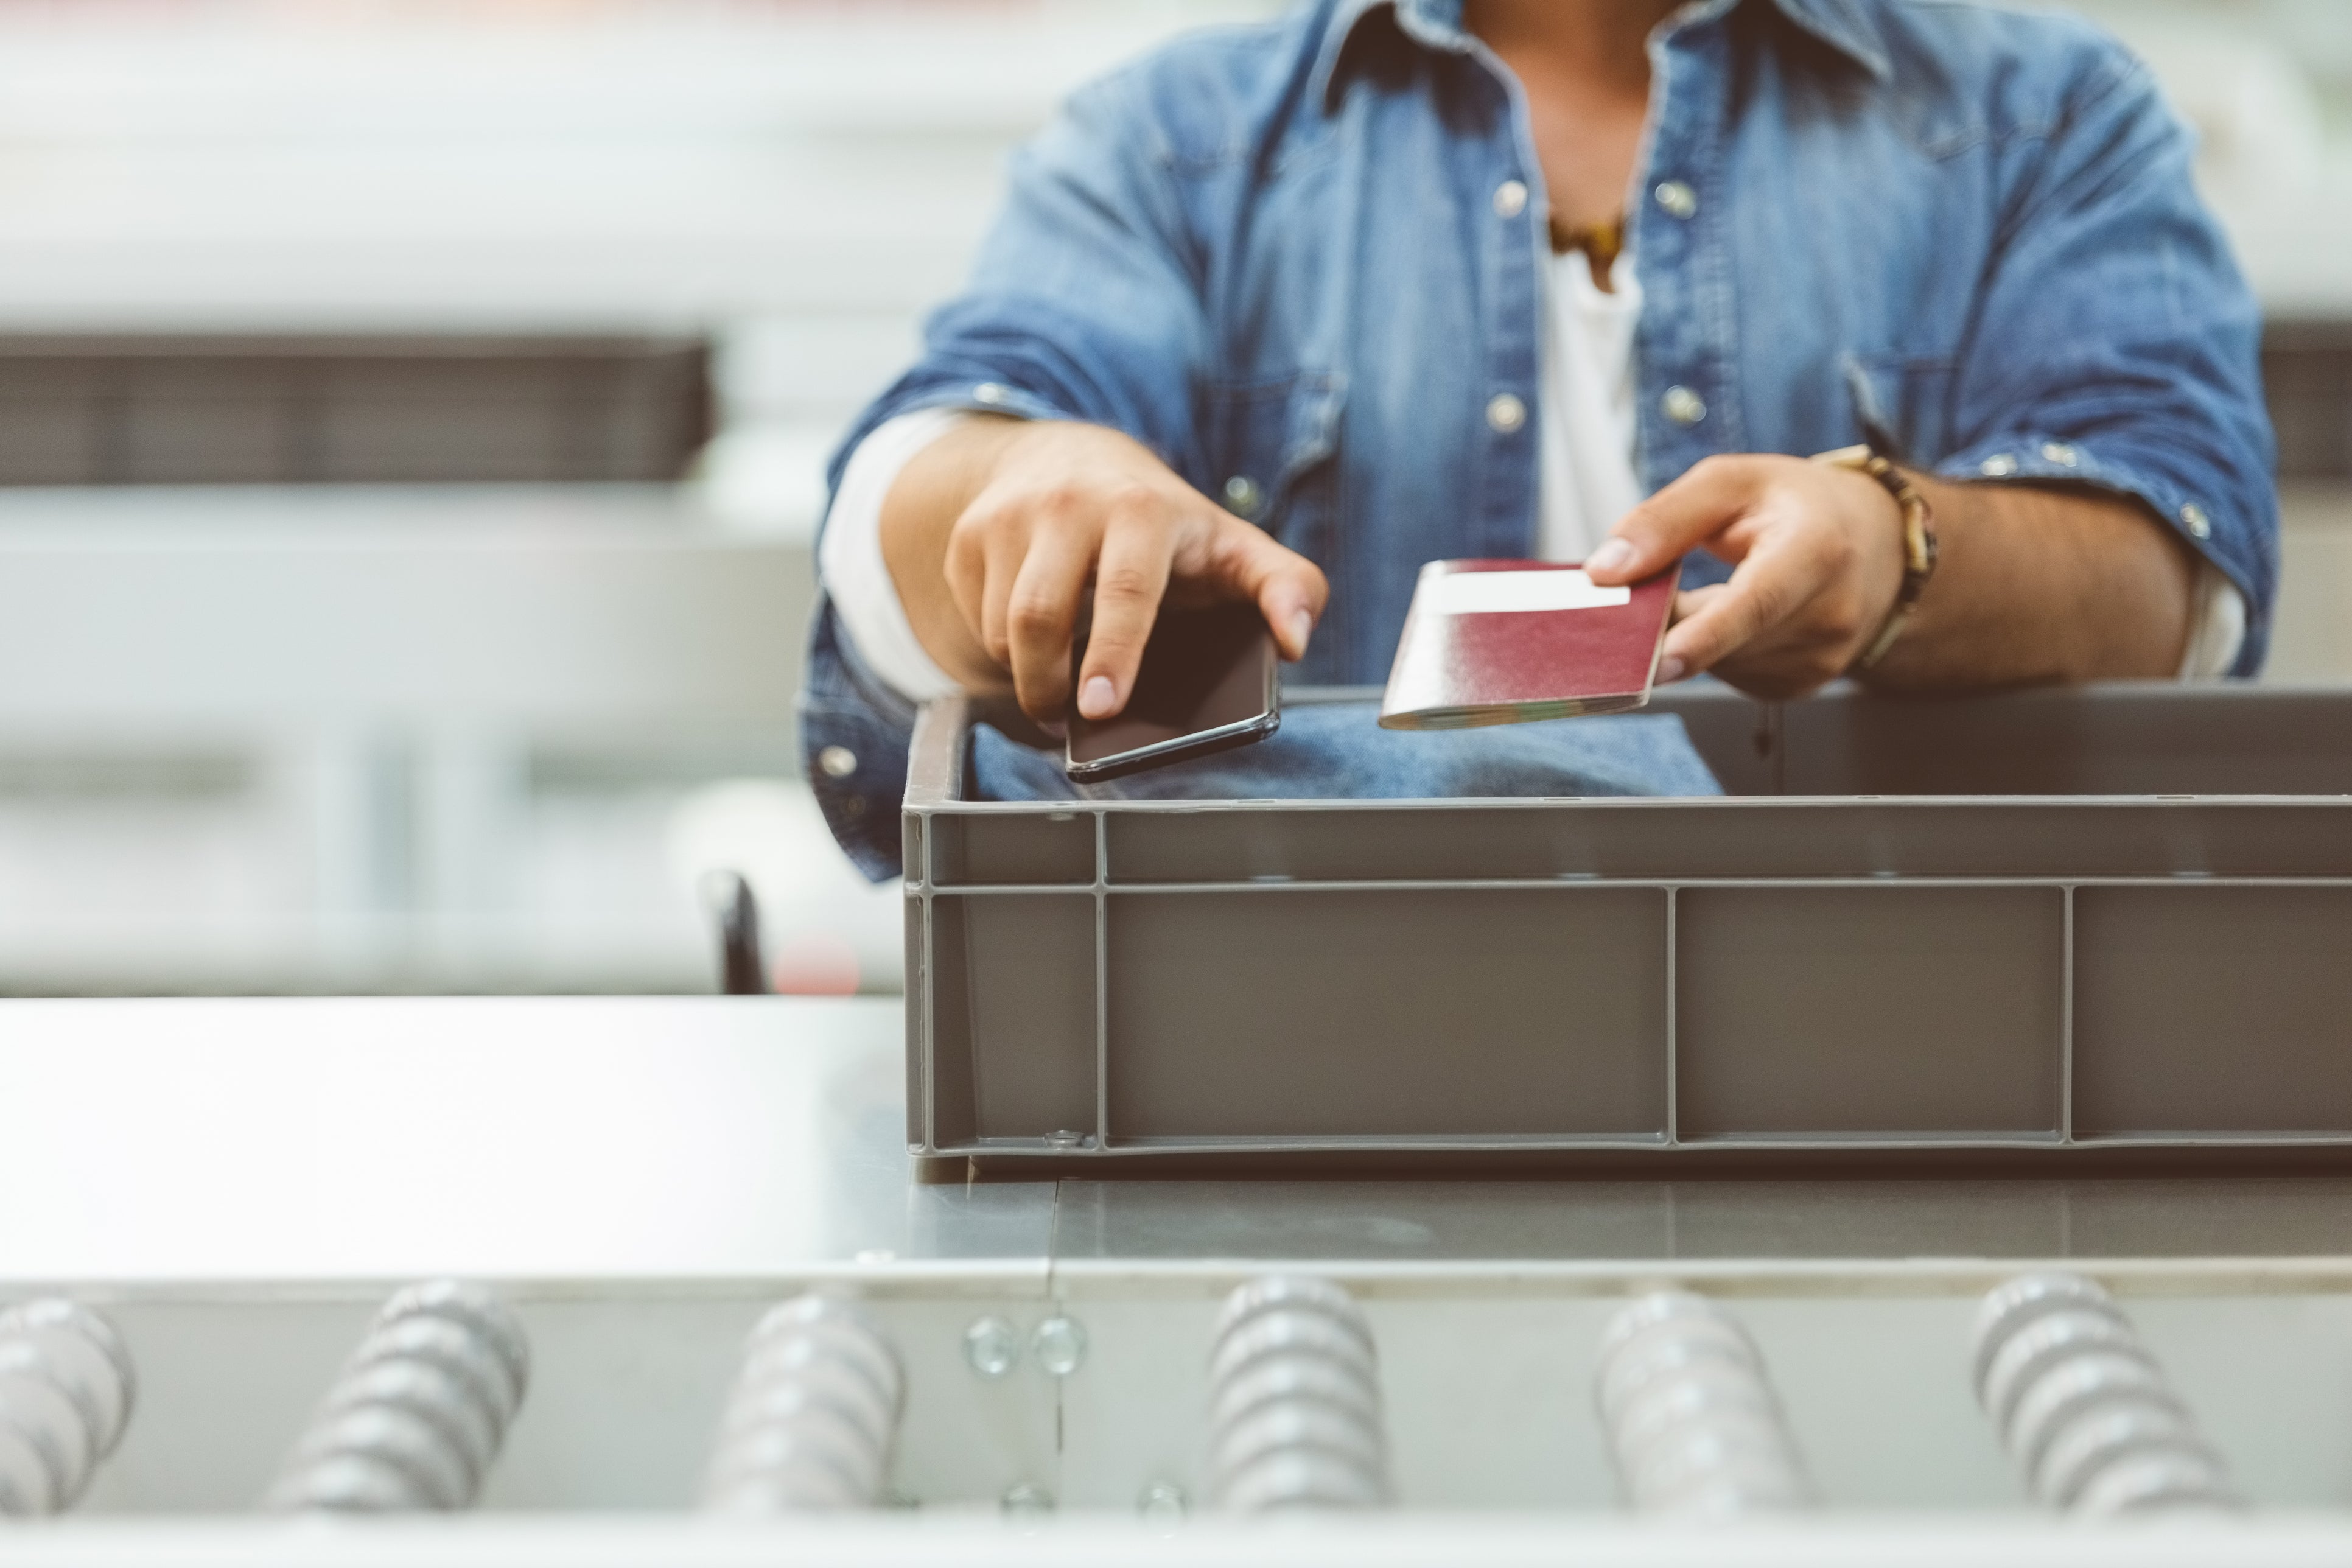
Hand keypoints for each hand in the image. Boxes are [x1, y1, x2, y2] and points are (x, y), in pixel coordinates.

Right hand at [941, 421, 1326, 722]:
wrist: (1073, 460)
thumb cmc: (1166, 524)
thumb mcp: (1234, 546)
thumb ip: (1288, 586)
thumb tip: (1296, 639)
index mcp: (1140, 508)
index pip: (1124, 588)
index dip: (1113, 654)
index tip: (1101, 709)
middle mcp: (1066, 504)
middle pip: (1039, 617)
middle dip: (1049, 687)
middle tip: (1072, 722)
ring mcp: (1007, 517)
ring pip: (1002, 629)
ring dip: (1029, 676)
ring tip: (1060, 690)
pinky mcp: (968, 537)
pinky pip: (977, 619)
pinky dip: (1004, 650)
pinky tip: (1036, 645)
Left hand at [1584, 454, 1907, 699]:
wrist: (1876, 544)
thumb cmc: (1797, 505)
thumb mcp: (1730, 482)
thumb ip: (1664, 520)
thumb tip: (1605, 570)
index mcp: (1818, 551)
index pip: (1757, 603)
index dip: (1704, 636)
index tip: (1656, 662)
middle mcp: (1830, 615)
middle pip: (1724, 640)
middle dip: (1671, 624)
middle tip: (1651, 592)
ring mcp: (1820, 659)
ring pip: (1719, 663)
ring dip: (1692, 635)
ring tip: (1712, 588)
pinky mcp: (1800, 685)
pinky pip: (1731, 675)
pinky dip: (1713, 651)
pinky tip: (1730, 617)